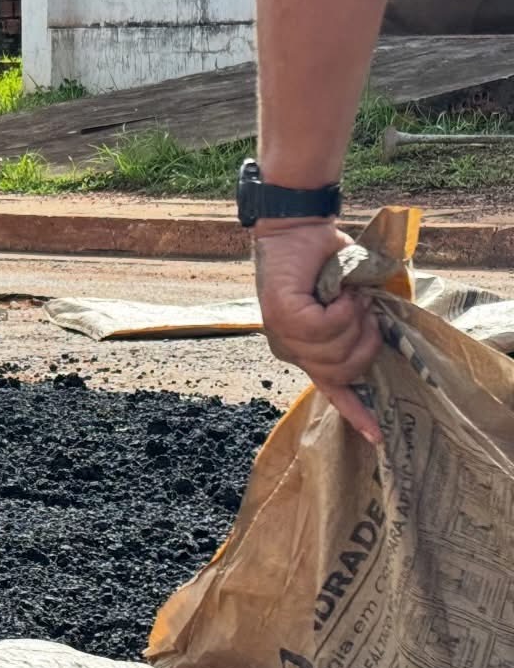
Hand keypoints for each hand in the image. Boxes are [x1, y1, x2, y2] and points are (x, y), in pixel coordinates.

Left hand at [254, 218, 383, 444]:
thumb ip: (360, 325)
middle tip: (366, 310)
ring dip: (356, 321)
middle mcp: (290, 349)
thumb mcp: (350, 299)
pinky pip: (326, 328)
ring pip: (336, 351)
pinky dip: (343, 309)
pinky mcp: (282, 318)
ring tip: (350, 297)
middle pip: (345, 372)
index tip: (379, 438)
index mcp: (305, 350)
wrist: (297, 229)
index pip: (331, 390)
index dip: (357, 414)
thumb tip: (384, 342)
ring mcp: (282, 336)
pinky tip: (338, 292)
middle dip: (368, 342)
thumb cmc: (324, 261)